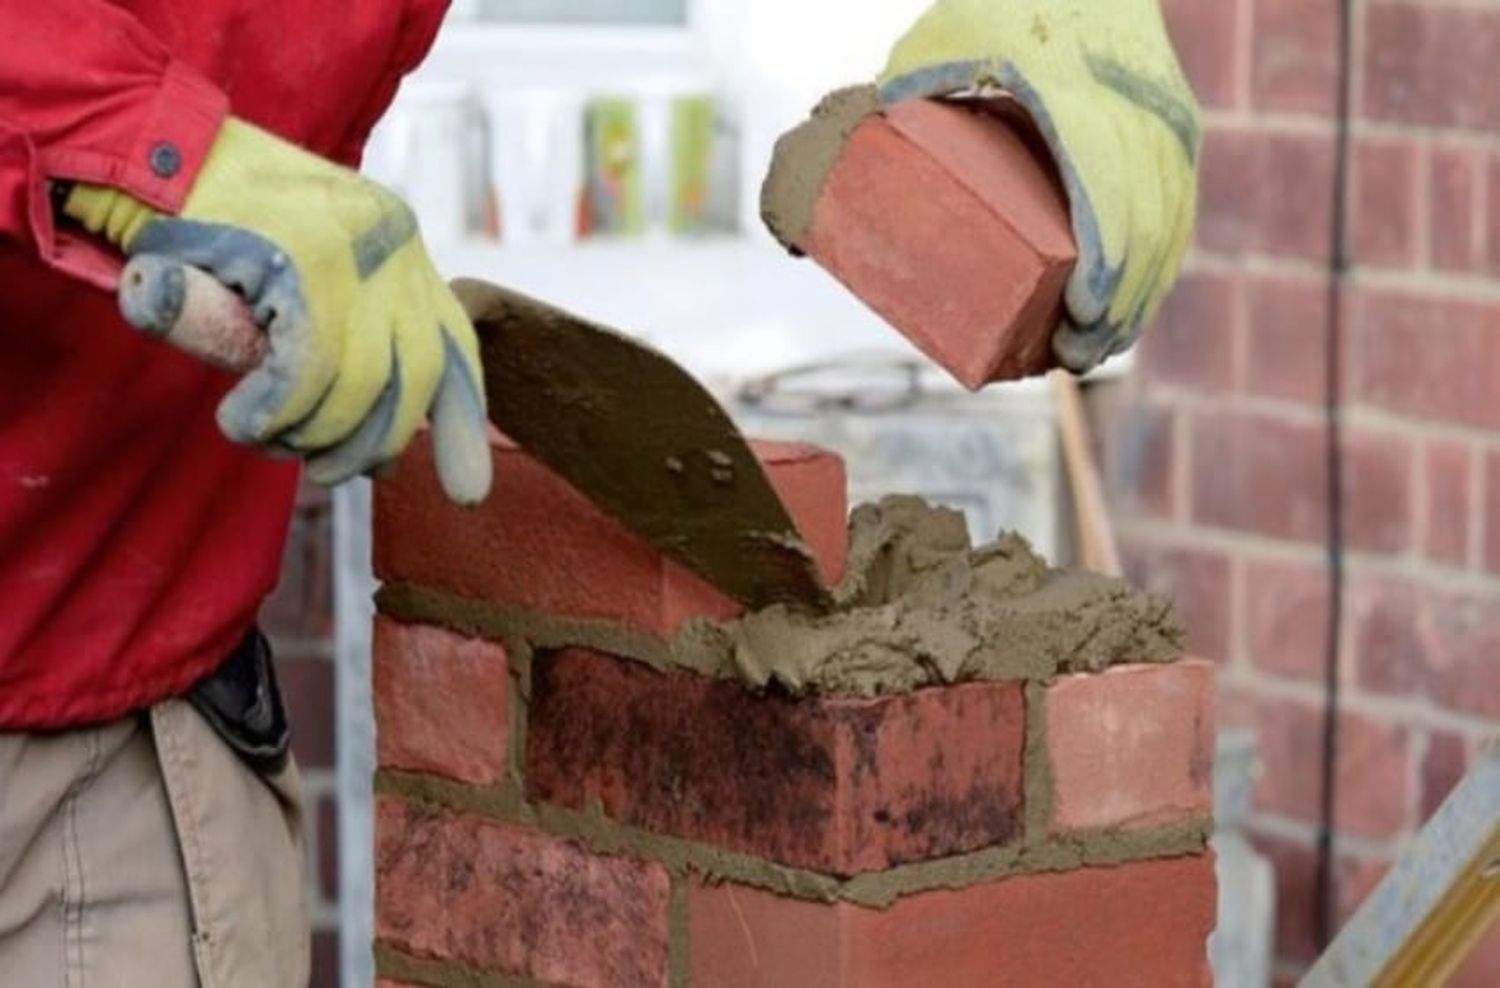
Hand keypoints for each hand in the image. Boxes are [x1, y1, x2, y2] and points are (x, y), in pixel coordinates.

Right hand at [65, 118, 490, 503]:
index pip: (455, 347)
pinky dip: (277, 411)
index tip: (468, 491)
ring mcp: (352, 247)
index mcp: (404, 246)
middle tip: (329, 472)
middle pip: (418, 375)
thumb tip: (389, 459)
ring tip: (268, 439)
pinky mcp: (299, 257)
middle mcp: (394, 243)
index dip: (461, 425)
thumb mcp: (304, 284)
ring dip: (312, 432)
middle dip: (378, 442)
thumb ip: (349, 348)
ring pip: (360, 382)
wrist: (154, 152)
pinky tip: (245, 421)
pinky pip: (307, 368)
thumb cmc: (222, 231)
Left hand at [879, 0, 1200, 371]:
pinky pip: (1178, 210)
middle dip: (1119, 302)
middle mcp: (1134, 106)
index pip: (1106, 183)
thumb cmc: (999, 7)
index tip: (1080, 315)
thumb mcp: (943, 40)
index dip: (1105, 259)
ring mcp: (1164, 119)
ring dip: (1142, 296)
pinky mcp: (1176, 133)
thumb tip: (832, 182)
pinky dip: (1159, 267)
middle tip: (1070, 358)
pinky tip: (1133, 313)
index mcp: (1077, 88)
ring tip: (1094, 352)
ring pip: (1170, 222)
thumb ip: (903, 98)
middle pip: (1145, 221)